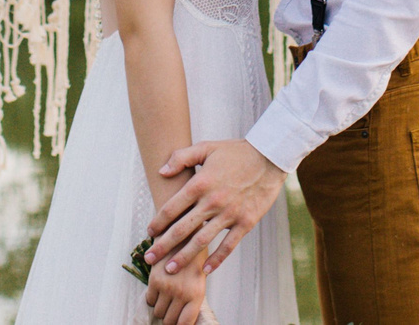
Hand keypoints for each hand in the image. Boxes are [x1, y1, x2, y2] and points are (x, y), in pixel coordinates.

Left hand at [144, 138, 283, 275]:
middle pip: (182, 229)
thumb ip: (181, 157)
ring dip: (183, 257)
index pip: (172, 207)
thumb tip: (161, 171)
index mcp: (200, 183)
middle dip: (163, 245)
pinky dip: (217, 259)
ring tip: (169, 269)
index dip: (158, 222)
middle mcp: (212, 201)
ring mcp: (230, 214)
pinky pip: (228, 245)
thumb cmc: (236, 152)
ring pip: (202, 241)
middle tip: (149, 259)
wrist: (269, 157)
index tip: (149, 232)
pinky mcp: (245, 222)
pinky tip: (205, 270)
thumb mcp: (206, 148)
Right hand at [144, 260, 209, 324]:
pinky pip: (150, 300)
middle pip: (169, 321)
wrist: (184, 236)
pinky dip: (153, 298)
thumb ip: (192, 302)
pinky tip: (159, 289)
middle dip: (168, 319)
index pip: (184, 324)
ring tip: (165, 298)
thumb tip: (181, 322)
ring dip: (160, 308)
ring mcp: (167, 287)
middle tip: (170, 312)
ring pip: (158, 312)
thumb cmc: (194, 262)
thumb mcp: (199, 282)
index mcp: (197, 296)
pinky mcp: (154, 280)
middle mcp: (182, 293)